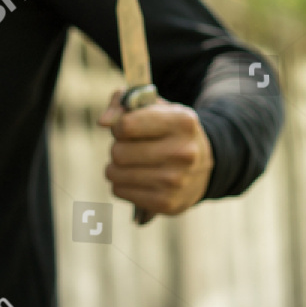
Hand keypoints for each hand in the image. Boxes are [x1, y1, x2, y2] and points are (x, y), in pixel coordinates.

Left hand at [97, 88, 213, 216]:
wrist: (202, 167)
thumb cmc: (168, 133)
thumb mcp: (155, 109)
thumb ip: (124, 104)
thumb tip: (103, 122)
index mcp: (182, 122)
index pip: (127, 125)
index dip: (119, 126)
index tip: (127, 129)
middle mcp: (183, 152)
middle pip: (118, 152)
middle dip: (117, 148)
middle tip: (131, 149)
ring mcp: (175, 180)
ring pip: (114, 173)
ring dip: (116, 167)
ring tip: (133, 164)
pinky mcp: (165, 202)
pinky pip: (118, 190)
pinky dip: (121, 184)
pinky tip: (138, 179)